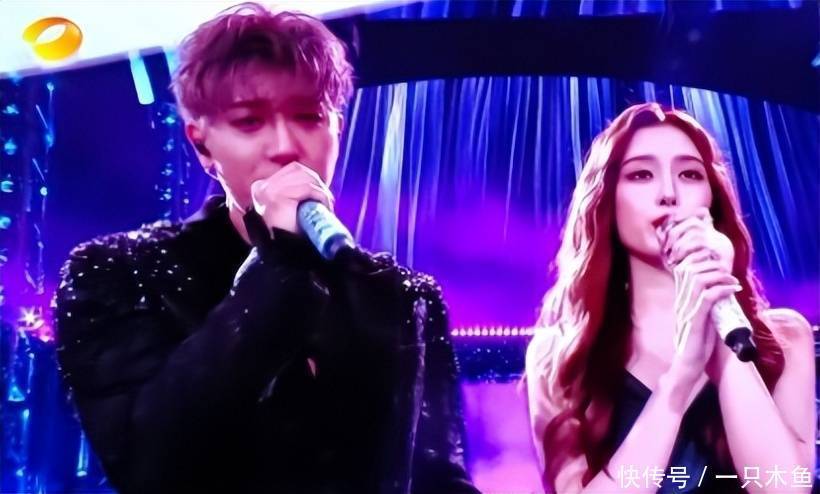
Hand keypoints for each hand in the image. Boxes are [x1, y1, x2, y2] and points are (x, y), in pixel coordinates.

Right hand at [250, 162, 334, 232]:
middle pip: (297, 169)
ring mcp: (267, 192)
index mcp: (262, 188)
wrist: (285, 256)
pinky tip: (324, 205)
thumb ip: (296, 192)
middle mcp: (261, 187)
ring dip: (319, 189)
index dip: (310, 178)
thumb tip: (316, 181)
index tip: (320, 193)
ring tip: (325, 204)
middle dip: (316, 181)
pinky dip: (319, 195)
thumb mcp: (291, 208)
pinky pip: (306, 188)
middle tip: (326, 199)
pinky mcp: (276, 198)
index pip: (292, 169)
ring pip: (303, 176)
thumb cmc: (291, 234)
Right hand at [658, 209, 741, 382]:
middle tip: (728, 272)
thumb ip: (706, 302)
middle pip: (690, 269)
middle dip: (712, 265)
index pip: (683, 268)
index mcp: (680, 299)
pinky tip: (733, 291)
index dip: (699, 259)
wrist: (687, 365)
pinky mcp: (695, 320)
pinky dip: (723, 290)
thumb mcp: (701, 317)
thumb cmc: (696, 343)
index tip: (716, 262)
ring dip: (719, 276)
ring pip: (698, 280)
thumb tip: (722, 287)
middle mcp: (680, 301)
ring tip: (732, 280)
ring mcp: (687, 310)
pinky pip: (708, 297)